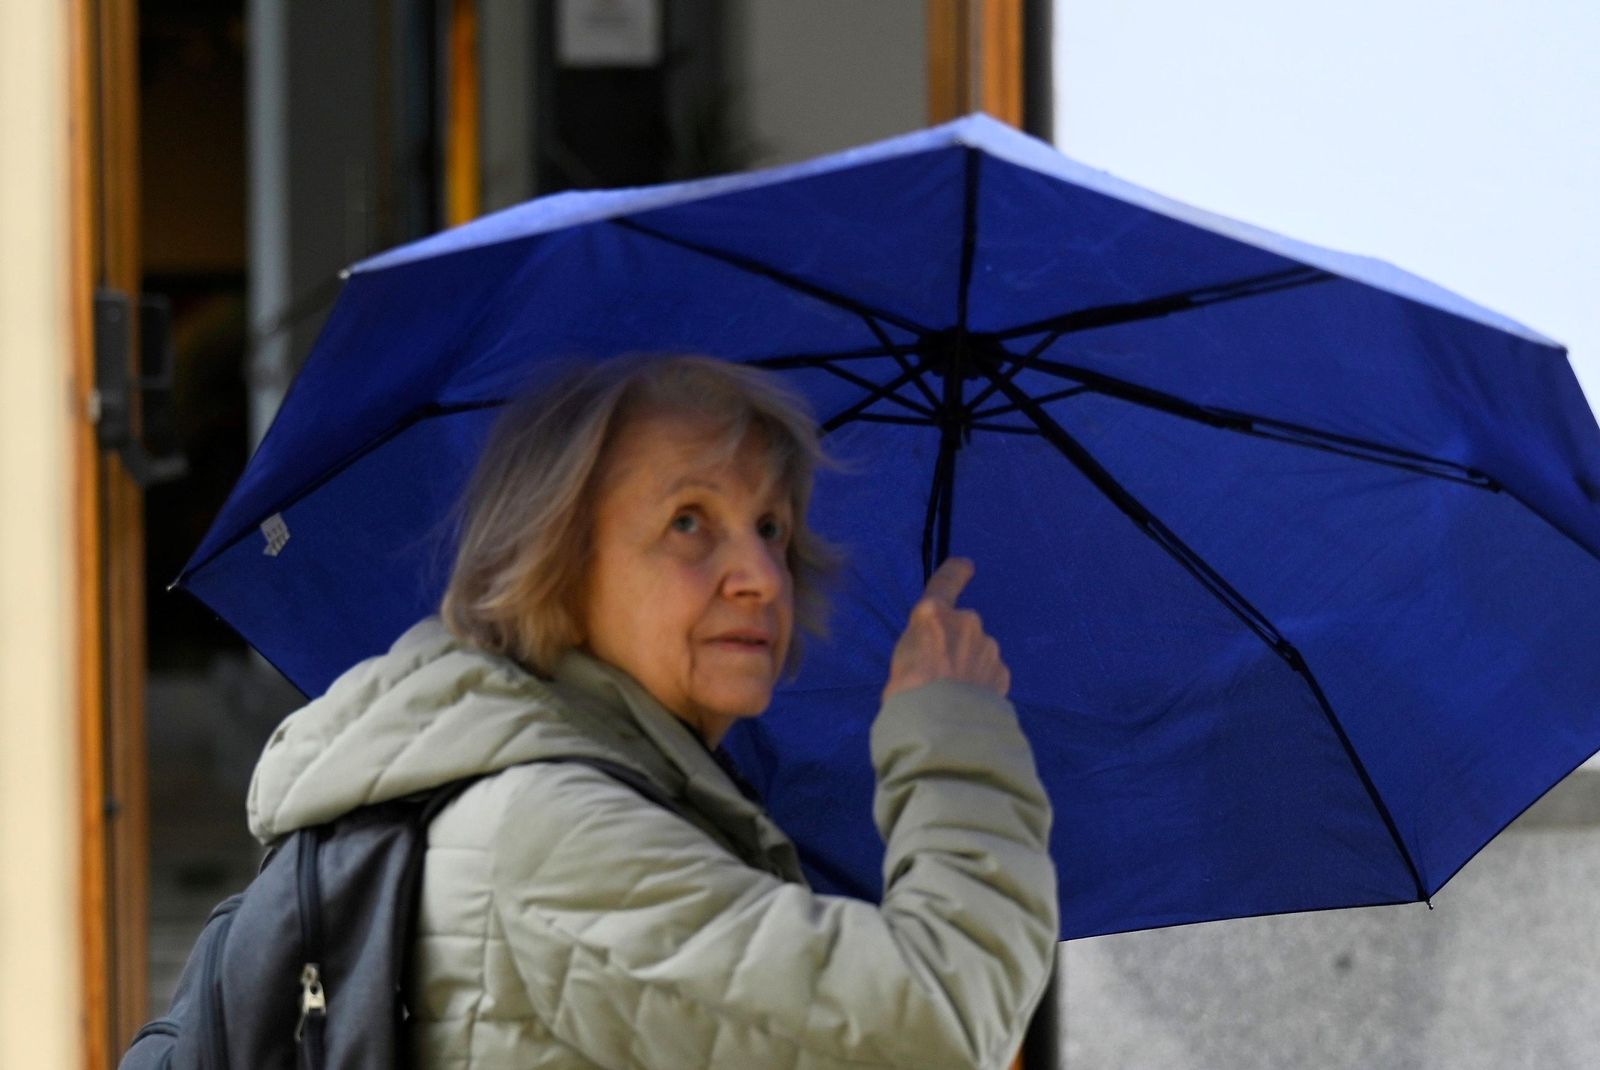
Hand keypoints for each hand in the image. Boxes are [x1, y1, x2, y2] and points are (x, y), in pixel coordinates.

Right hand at [882, 557, 1010, 701]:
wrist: (941, 726)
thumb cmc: (906, 692)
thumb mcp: (901, 661)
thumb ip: (922, 649)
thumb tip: (932, 663)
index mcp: (933, 614)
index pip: (947, 580)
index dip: (956, 571)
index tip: (966, 566)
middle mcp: (965, 622)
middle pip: (962, 625)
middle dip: (956, 642)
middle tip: (941, 671)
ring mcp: (988, 647)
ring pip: (978, 650)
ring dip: (970, 664)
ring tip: (955, 694)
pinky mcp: (1002, 671)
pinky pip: (990, 672)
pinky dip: (983, 683)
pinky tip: (971, 702)